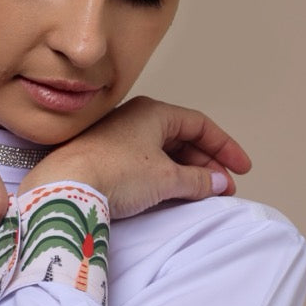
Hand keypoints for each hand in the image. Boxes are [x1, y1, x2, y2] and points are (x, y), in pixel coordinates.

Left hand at [18, 97, 251, 218]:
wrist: (64, 188)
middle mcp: (134, 119)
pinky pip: (143, 164)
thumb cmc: (112, 173)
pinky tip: (168, 194)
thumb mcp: (166, 178)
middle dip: (206, 163)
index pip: (200, 125)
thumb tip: (218, 183)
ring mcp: (116, 138)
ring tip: (199, 194)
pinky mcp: (102, 159)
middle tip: (222, 187)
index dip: (225, 147)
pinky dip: (162, 177)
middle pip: (182, 138)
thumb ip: (198, 180)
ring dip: (185, 172)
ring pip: (162, 152)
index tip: (242, 169)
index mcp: (153, 111)